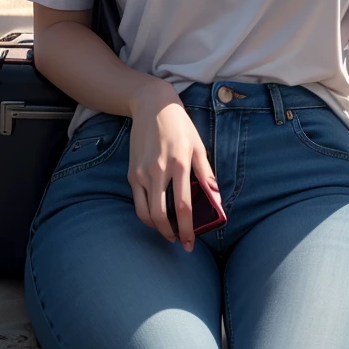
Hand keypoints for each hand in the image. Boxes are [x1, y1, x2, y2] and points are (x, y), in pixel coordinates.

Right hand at [127, 81, 219, 252]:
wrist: (152, 106)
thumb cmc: (180, 126)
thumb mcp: (198, 146)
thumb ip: (206, 174)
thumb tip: (216, 199)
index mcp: (180, 164)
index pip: (183, 206)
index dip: (187, 229)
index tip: (191, 242)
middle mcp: (159, 170)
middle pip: (160, 215)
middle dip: (170, 234)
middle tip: (179, 240)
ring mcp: (142, 173)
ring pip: (145, 213)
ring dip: (156, 227)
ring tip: (168, 231)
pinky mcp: (132, 172)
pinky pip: (138, 201)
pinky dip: (146, 214)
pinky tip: (157, 215)